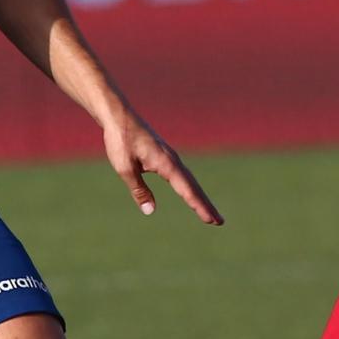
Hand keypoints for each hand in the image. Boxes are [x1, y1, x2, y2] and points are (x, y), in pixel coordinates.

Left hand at [99, 105, 222, 222]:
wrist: (118, 116)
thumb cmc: (120, 140)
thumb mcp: (125, 168)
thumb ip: (139, 190)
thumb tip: (150, 211)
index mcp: (166, 163)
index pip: (187, 190)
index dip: (199, 206)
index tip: (211, 220)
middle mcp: (173, 160)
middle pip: (194, 187)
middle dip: (206, 205)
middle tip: (220, 222)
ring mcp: (171, 158)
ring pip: (189, 181)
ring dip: (200, 198)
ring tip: (209, 213)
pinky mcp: (165, 156)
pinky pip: (182, 176)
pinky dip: (190, 188)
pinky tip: (190, 194)